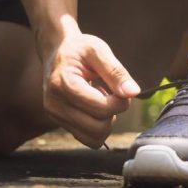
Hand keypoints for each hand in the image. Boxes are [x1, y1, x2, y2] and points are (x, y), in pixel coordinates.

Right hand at [38, 18, 139, 147]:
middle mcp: (55, 105)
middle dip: (114, 113)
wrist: (56, 51)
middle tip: (113, 95)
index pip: (101, 108)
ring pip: (93, 138)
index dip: (120, 101)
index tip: (122, 88)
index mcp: (64, 84)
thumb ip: (116, 71)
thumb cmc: (79, 49)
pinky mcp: (60, 123)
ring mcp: (55, 116)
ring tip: (102, 100)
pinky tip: (95, 108)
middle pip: (98, 128)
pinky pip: (87, 138)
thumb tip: (133, 93)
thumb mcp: (99, 50)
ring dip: (106, 122)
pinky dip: (97, 127)